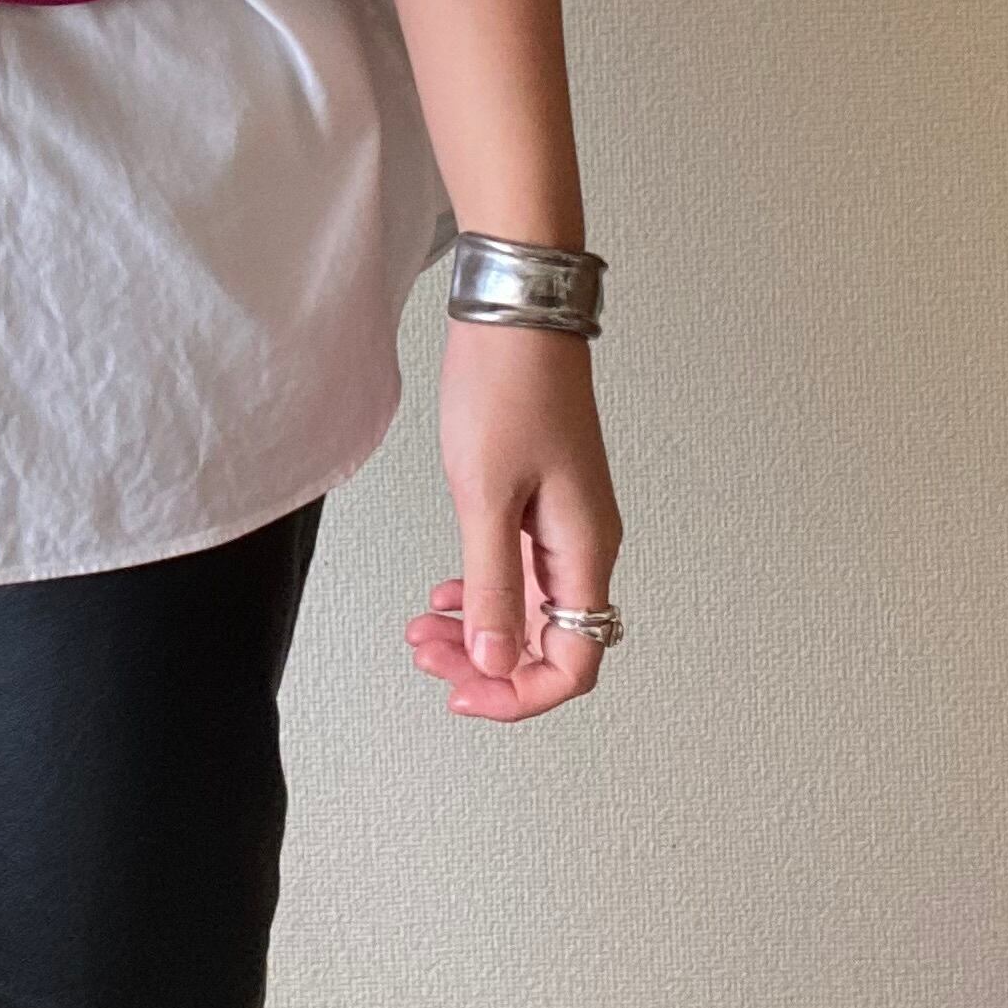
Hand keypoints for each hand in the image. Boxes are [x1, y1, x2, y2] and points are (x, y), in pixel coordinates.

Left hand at [404, 319, 622, 720]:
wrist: (515, 314)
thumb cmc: (505, 389)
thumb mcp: (484, 494)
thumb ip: (491, 582)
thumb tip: (494, 658)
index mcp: (584, 550)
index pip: (574, 661)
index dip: (518, 692)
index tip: (461, 691)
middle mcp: (584, 545)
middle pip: (548, 642)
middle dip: (486, 664)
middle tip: (424, 655)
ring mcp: (563, 524)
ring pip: (529, 609)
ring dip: (478, 630)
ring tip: (422, 628)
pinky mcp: (540, 500)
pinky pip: (519, 572)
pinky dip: (481, 591)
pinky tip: (446, 590)